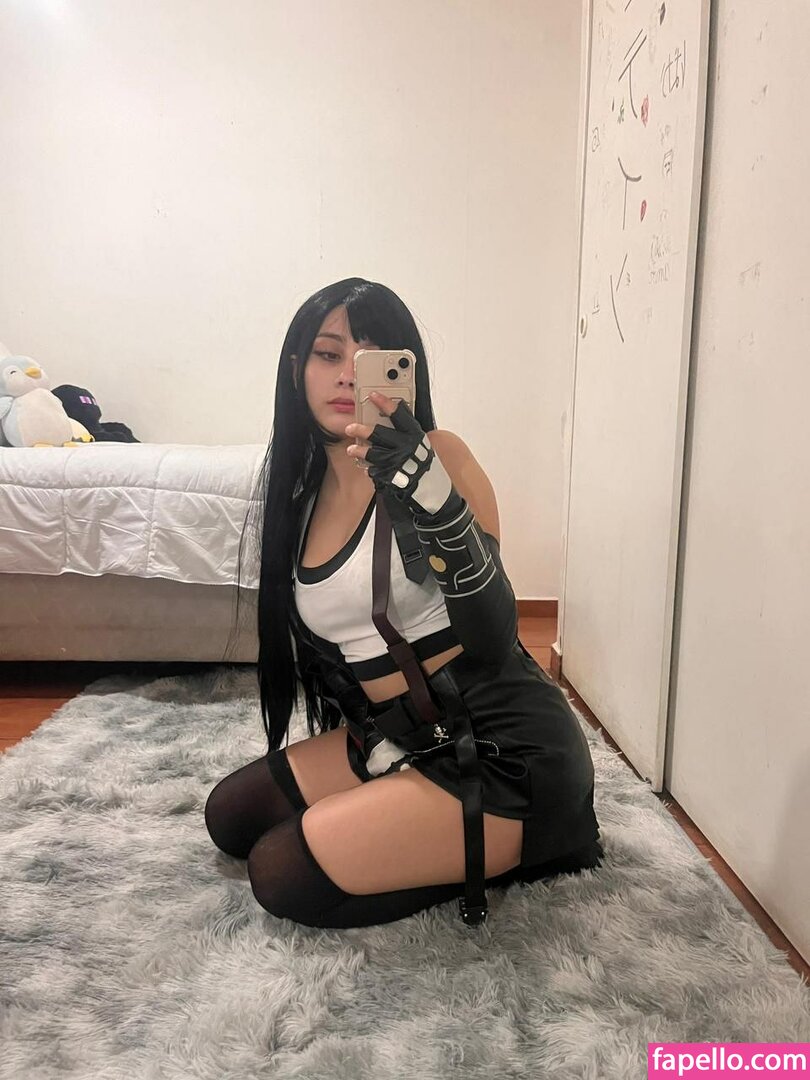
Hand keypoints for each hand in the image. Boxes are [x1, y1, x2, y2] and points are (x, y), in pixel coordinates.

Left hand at [345, 391, 453, 515]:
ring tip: (351, 449)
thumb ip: (405, 430)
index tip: (373, 395)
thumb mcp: (419, 443)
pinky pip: (374, 470)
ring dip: (360, 451)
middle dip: (362, 430)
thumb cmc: (422, 461)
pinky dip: (370, 469)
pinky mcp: (391, 476)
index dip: (385, 403)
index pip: (399, 415)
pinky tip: (367, 468)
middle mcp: (406, 447)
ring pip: (373, 453)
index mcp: (415, 435)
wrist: (430, 488)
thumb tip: (387, 413)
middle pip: (380, 433)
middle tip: (350, 427)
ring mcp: (397, 462)